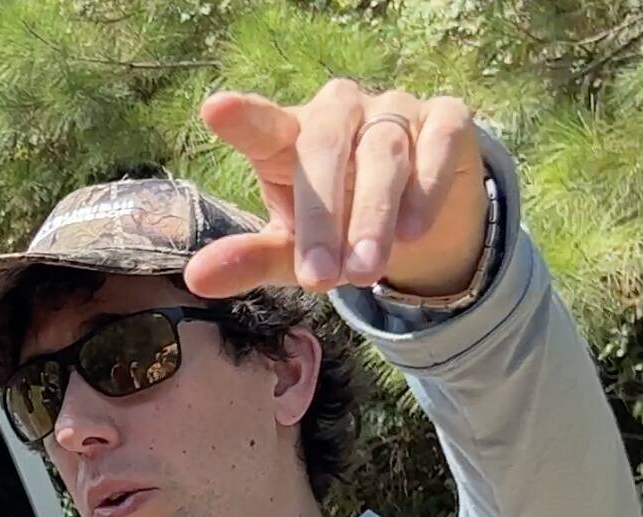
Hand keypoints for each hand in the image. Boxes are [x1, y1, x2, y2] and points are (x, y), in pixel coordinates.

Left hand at [186, 80, 486, 297]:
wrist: (421, 224)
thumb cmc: (340, 229)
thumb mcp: (295, 251)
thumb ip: (251, 259)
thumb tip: (196, 278)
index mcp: (292, 136)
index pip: (265, 126)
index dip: (244, 118)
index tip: (215, 110)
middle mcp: (340, 111)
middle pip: (326, 147)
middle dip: (321, 218)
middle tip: (320, 280)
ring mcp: (394, 110)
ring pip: (382, 153)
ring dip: (372, 215)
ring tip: (365, 272)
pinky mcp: (446, 120)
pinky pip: (438, 143)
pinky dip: (427, 187)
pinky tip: (415, 230)